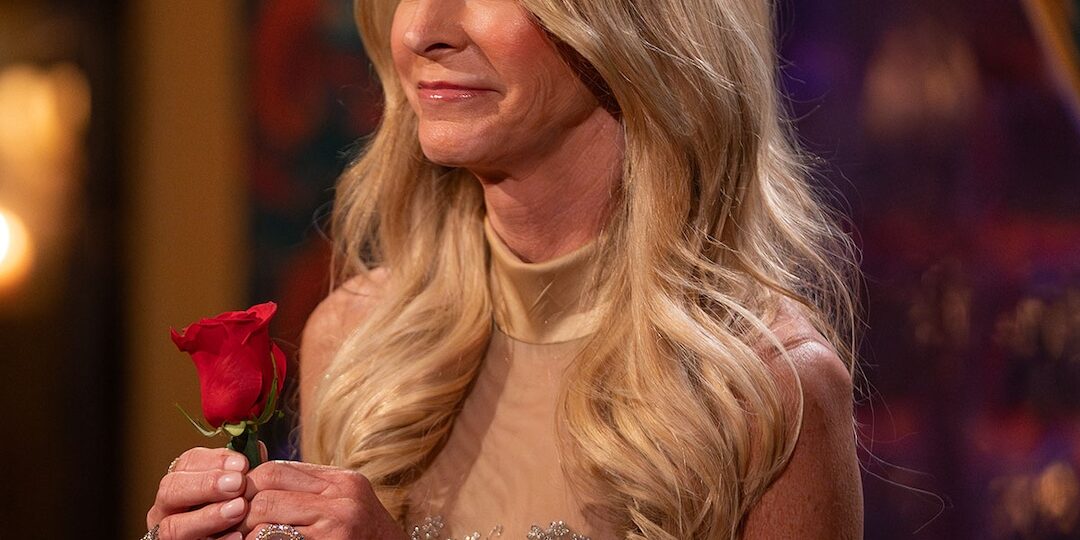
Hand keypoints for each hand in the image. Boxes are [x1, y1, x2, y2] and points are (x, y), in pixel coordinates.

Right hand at [147, 447, 252, 539]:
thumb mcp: (236, 489)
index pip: (187, 462)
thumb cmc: (233, 512)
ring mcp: (169, 534)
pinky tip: (238, 535)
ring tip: (239, 508)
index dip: (214, 460)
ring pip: (173, 525)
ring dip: (208, 516)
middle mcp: (166, 508)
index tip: (242, 463)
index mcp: (180, 483)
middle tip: (238, 483)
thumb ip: (241, 472)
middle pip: (170, 489)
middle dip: (206, 484)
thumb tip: (257, 448)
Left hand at [241, 461, 407, 539]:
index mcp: (342, 481)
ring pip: (264, 517)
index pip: (276, 470)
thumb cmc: (363, 539)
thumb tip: (256, 470)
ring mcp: (337, 523)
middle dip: (239, 507)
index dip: (247, 484)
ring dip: (244, 531)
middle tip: (227, 524)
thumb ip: (307, 490)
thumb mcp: (342, 505)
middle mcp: (342, 498)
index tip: (234, 501)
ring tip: (237, 537)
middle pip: (266, 489)